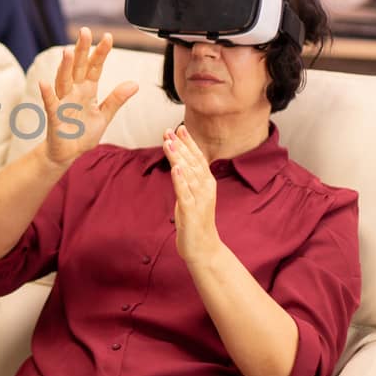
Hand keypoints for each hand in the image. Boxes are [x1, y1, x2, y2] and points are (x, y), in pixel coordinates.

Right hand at [37, 27, 137, 167]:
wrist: (68, 154)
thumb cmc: (83, 133)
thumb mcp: (104, 116)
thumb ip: (116, 99)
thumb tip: (135, 84)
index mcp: (87, 90)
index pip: (95, 68)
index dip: (101, 53)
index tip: (108, 37)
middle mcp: (74, 92)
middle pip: (78, 68)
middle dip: (82, 50)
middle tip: (85, 31)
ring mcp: (63, 103)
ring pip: (63, 81)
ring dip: (65, 67)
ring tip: (68, 52)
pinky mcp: (55, 118)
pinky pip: (51, 104)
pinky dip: (48, 94)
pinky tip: (44, 82)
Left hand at [164, 125, 222, 265]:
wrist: (204, 248)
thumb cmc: (195, 220)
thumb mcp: (190, 195)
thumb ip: (186, 180)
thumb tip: (178, 164)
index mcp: (206, 183)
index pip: (197, 158)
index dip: (188, 142)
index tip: (179, 127)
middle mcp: (206, 188)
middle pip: (192, 162)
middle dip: (180, 145)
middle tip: (169, 130)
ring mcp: (200, 199)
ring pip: (188, 174)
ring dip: (178, 157)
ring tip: (169, 142)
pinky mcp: (192, 212)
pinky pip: (185, 193)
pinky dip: (180, 180)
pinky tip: (176, 168)